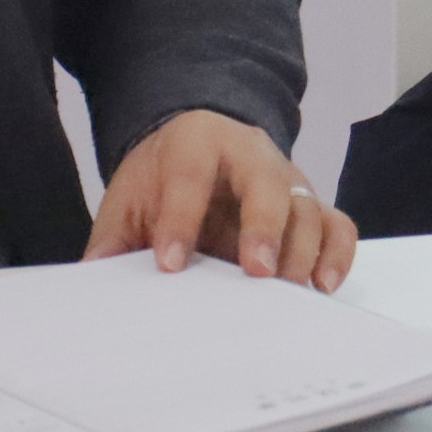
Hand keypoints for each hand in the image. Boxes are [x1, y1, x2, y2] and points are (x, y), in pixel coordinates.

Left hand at [83, 108, 357, 292]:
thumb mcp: (129, 197)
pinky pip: (337, 225)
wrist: (194, 148)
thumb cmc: (162, 177)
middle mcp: (250, 153)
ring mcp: (286, 179)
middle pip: (267, 182)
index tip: (170, 263)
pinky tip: (321, 285)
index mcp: (196, 141)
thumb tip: (94, 279)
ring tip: (286, 291)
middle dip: (263, 227)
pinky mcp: (310, 206)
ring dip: (301, 250)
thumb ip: (113, 237)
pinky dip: (336, 254)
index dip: (180, 219)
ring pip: (307, 206)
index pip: (190, 175)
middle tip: (254, 270)